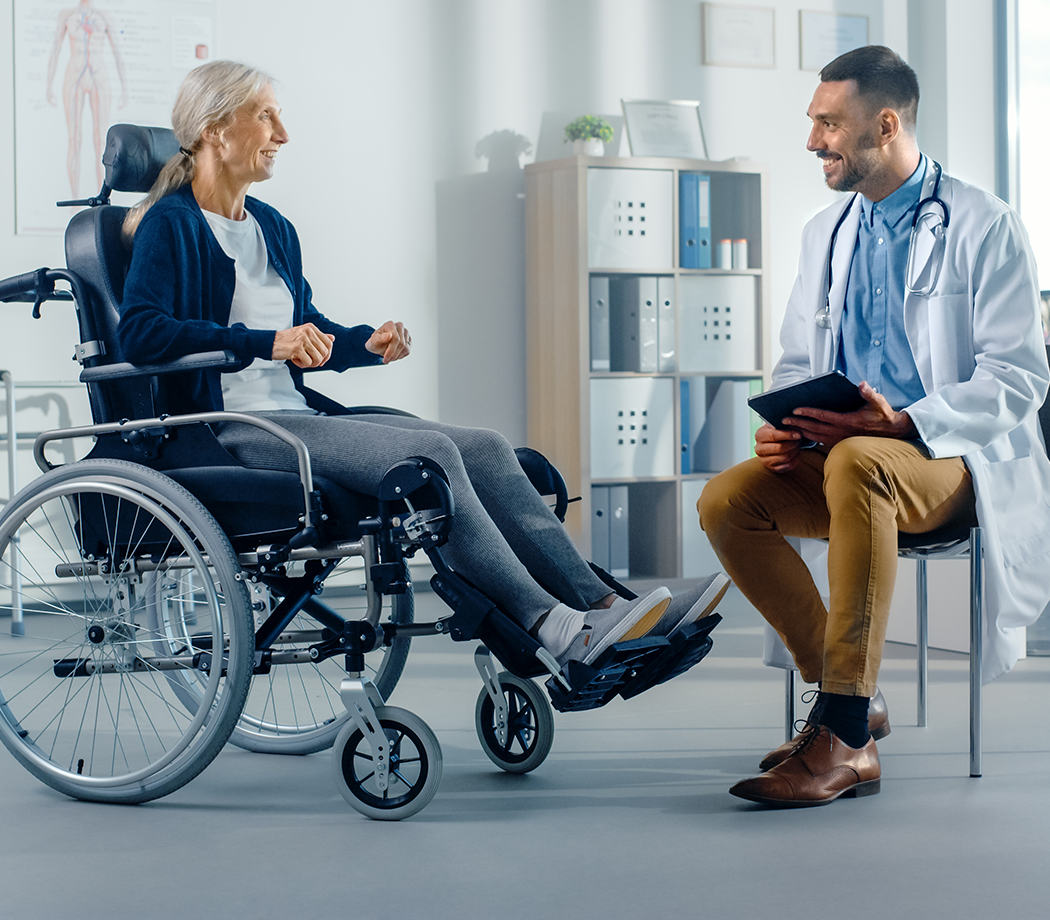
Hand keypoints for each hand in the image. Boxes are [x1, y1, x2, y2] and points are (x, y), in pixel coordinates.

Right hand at [272, 323, 334, 367]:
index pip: (329, 343)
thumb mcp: (303, 335)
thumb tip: (332, 338)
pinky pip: (308, 362)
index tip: (320, 360)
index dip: (327, 355)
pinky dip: (302, 365)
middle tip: (308, 361)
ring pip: (318, 358)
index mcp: (311, 328)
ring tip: (301, 360)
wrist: (269, 343)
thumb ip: (318, 337)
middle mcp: (308, 332)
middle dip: (318, 361)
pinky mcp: (297, 348)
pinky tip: (295, 360)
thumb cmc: (286, 341)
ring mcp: (303, 339)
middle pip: (324, 352)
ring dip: (310, 364)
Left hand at [366, 320, 411, 363]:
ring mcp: (406, 333)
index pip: (396, 339)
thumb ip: (380, 338)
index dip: (391, 350)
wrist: (378, 344)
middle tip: (387, 359)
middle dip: (394, 354)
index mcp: (390, 324)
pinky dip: (401, 355)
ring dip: (397, 356)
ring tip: (390, 357)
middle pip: (402, 344)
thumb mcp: (373, 341)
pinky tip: (394, 354)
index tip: (385, 358)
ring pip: (406, 348)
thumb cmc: (375, 342)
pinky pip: (408, 350)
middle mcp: (400, 326)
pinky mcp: (409, 340)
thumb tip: (390, 335)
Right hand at [755, 422, 804, 472]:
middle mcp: (759, 449)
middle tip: (798, 440)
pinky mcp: (772, 468)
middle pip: (779, 448)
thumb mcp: (777, 425)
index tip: (798, 434)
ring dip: (795, 451)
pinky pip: (787, 466)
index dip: (787, 435)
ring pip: (784, 457)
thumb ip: (783, 424)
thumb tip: (793, 423)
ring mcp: (764, 460)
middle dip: (792, 444)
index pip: (773, 436)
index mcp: (759, 435)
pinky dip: (795, 459)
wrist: (773, 442)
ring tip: (797, 446)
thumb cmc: (778, 431)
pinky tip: (796, 453)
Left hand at [785, 380, 916, 447]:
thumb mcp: (879, 402)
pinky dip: (808, 438)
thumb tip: (862, 384)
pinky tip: (799, 434)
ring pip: (814, 437)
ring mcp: (838, 440)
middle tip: (782, 419)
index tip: (795, 409)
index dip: (808, 412)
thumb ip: (869, 393)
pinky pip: (819, 443)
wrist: (891, 432)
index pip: (823, 416)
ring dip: (800, 432)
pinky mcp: (839, 444)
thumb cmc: (883, 415)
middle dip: (797, 423)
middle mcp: (840, 432)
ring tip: (786, 427)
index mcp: (847, 421)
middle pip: (813, 428)